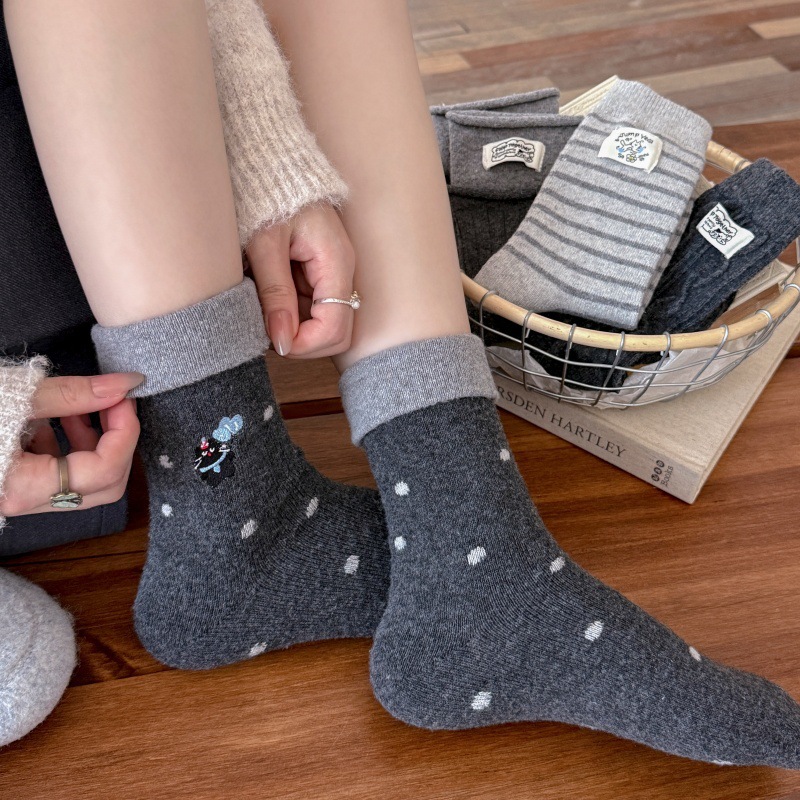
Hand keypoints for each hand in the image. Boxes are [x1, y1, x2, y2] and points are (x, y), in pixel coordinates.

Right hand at [0, 372, 142, 516]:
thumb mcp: (17, 395)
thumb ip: (74, 393)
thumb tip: (127, 385)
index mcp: (23, 488)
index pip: (105, 470)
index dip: (125, 431)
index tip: (124, 398)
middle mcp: (24, 502)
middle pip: (104, 482)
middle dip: (116, 438)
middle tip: (113, 401)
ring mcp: (21, 496)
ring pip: (84, 480)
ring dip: (93, 439)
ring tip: (81, 405)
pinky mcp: (17, 485)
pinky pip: (59, 475)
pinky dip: (68, 445)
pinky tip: (59, 417)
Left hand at [246, 203, 355, 358]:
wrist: (269, 162)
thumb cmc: (268, 193)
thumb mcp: (264, 244)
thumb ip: (274, 294)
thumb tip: (281, 342)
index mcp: (336, 263)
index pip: (334, 329)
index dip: (304, 345)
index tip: (272, 341)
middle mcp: (342, 273)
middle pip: (335, 334)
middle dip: (302, 342)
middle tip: (265, 330)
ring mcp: (332, 275)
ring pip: (322, 325)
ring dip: (293, 328)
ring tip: (261, 310)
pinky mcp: (319, 274)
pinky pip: (310, 308)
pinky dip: (289, 313)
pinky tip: (267, 299)